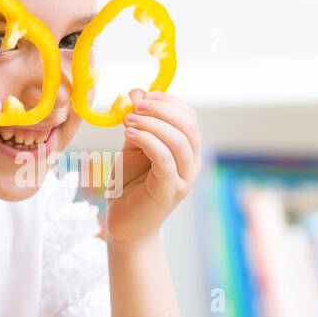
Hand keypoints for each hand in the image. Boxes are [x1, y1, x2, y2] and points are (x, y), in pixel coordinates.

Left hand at [104, 90, 200, 249]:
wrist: (126, 225)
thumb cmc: (130, 185)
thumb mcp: (133, 146)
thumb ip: (137, 122)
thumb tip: (136, 92)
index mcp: (187, 150)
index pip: (189, 117)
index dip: (168, 101)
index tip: (143, 96)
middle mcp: (191, 163)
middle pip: (188, 126)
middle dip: (161, 109)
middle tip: (135, 106)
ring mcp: (183, 179)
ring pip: (179, 140)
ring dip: (153, 124)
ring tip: (128, 121)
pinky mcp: (169, 191)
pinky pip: (164, 159)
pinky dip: (147, 141)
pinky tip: (130, 134)